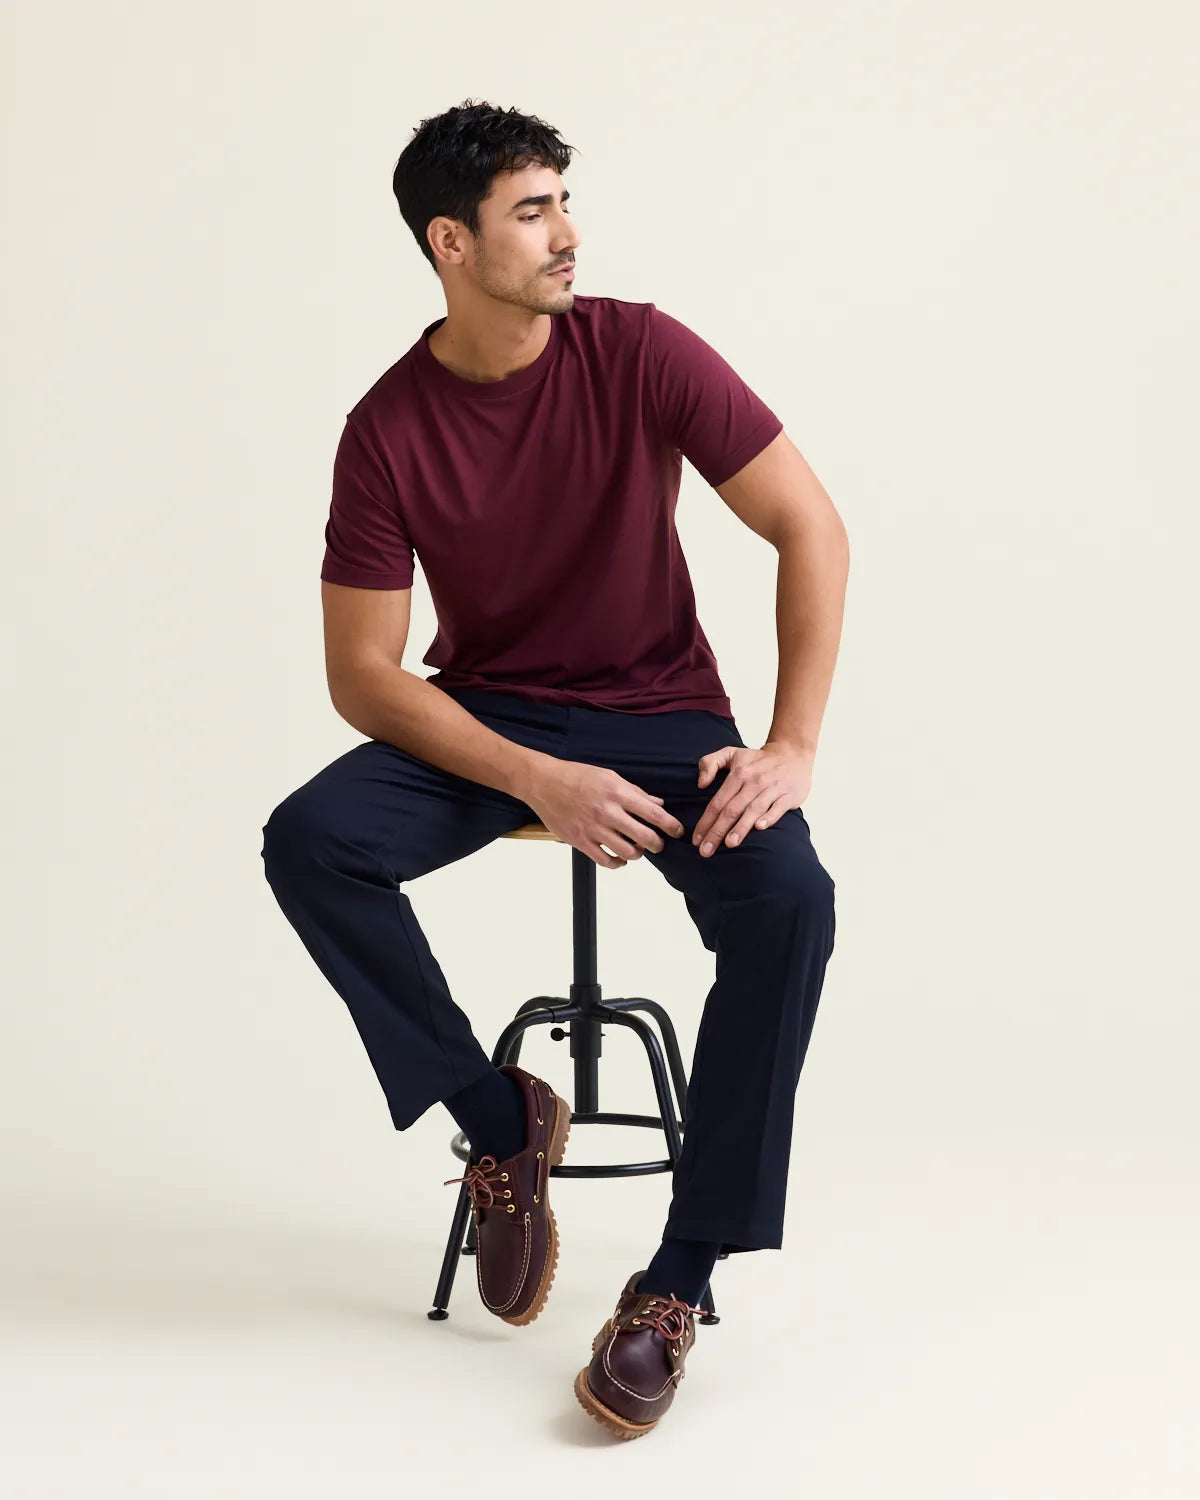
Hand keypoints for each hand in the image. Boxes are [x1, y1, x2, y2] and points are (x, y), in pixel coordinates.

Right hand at [521, 759, 685, 869]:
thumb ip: (635, 792)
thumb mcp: (609, 777)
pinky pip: (605, 861)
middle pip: (644, 837)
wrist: (544, 782)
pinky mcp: (580, 841)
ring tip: (637, 849)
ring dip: (637, 854)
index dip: (670, 825)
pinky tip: (619, 859)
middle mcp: (608, 812)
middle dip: (657, 844)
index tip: (677, 831)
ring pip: (627, 852)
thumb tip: (658, 804)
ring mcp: (593, 829)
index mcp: (618, 793)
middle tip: (658, 844)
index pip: (653, 814)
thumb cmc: (577, 776)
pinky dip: (617, 863)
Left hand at [691, 741, 813, 855]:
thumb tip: (701, 784)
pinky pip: (778, 807)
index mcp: (738, 774)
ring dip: (741, 827)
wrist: (793, 753)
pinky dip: (769, 817)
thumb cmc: (757, 759)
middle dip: (717, 831)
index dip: (705, 821)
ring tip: (729, 844)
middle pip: (732, 809)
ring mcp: (772, 788)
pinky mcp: (789, 795)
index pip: (718, 802)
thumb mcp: (731, 753)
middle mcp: (754, 782)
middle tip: (706, 851)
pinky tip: (759, 828)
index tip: (696, 840)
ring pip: (753, 809)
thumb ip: (709, 763)